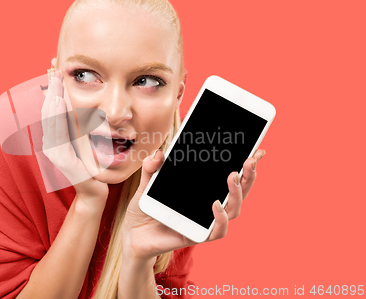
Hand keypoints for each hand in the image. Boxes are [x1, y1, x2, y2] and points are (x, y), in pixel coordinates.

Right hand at [41, 68, 108, 203]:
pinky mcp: (61, 158)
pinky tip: (59, 102)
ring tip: (55, 80)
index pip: (53, 106)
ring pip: (50, 118)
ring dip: (52, 96)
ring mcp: (54, 150)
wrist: (94, 191)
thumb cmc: (93, 165)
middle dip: (51, 86)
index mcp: (57, 136)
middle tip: (53, 65)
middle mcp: (52, 141)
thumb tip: (87, 105)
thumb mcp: (87, 140)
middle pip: (49, 108)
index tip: (55, 67)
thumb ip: (83, 124)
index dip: (53, 86)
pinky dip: (57, 116)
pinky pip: (58, 133)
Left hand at [122, 149, 265, 260]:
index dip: (246, 166)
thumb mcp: (145, 185)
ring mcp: (205, 221)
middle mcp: (209, 205)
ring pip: (234, 210)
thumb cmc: (144, 209)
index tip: (256, 151)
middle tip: (250, 160)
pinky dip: (221, 219)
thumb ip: (151, 169)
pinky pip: (217, 231)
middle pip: (239, 192)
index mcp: (202, 190)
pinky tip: (216, 205)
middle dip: (248, 176)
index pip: (231, 177)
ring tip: (232, 176)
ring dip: (237, 193)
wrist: (132, 235)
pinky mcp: (198, 236)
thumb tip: (159, 153)